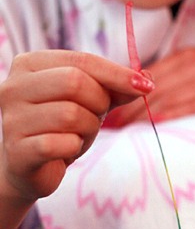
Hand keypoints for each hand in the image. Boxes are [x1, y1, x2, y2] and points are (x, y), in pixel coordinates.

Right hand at [0, 50, 153, 202]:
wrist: (29, 168)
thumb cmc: (59, 129)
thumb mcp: (88, 103)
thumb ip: (113, 89)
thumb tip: (146, 81)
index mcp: (29, 65)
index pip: (81, 60)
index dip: (117, 74)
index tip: (146, 86)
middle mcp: (14, 87)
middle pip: (74, 82)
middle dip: (99, 102)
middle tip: (96, 117)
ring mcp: (12, 119)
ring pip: (70, 115)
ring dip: (88, 129)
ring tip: (78, 136)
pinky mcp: (18, 151)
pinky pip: (60, 144)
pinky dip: (73, 148)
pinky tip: (67, 151)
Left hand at [103, 49, 194, 125]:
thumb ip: (174, 77)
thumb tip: (142, 94)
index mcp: (184, 57)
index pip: (144, 76)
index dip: (121, 92)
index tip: (101, 106)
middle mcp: (191, 66)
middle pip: (150, 89)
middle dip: (124, 107)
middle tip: (103, 123)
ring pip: (164, 99)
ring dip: (139, 115)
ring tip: (119, 129)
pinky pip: (188, 107)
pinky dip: (168, 115)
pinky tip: (150, 124)